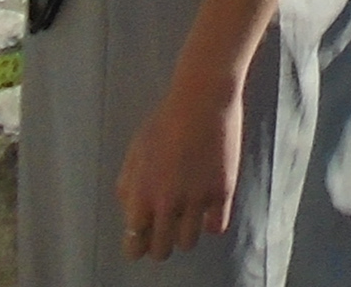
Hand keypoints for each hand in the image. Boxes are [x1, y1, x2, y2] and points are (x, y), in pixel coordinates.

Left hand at [117, 74, 244, 262]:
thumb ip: (128, 189)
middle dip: (161, 243)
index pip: (134, 246)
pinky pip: (216, 228)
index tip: (145, 237)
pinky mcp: (222, 191)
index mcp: (140, 195)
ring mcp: (196, 199)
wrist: (202, 98)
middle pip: (161, 251)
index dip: (139, 245)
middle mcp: (166, 203)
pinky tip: (208, 206)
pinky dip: (212, 222)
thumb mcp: (135, 154)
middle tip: (167, 226)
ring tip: (188, 213)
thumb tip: (131, 217)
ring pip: (188, 243)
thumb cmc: (164, 122)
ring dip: (186, 232)